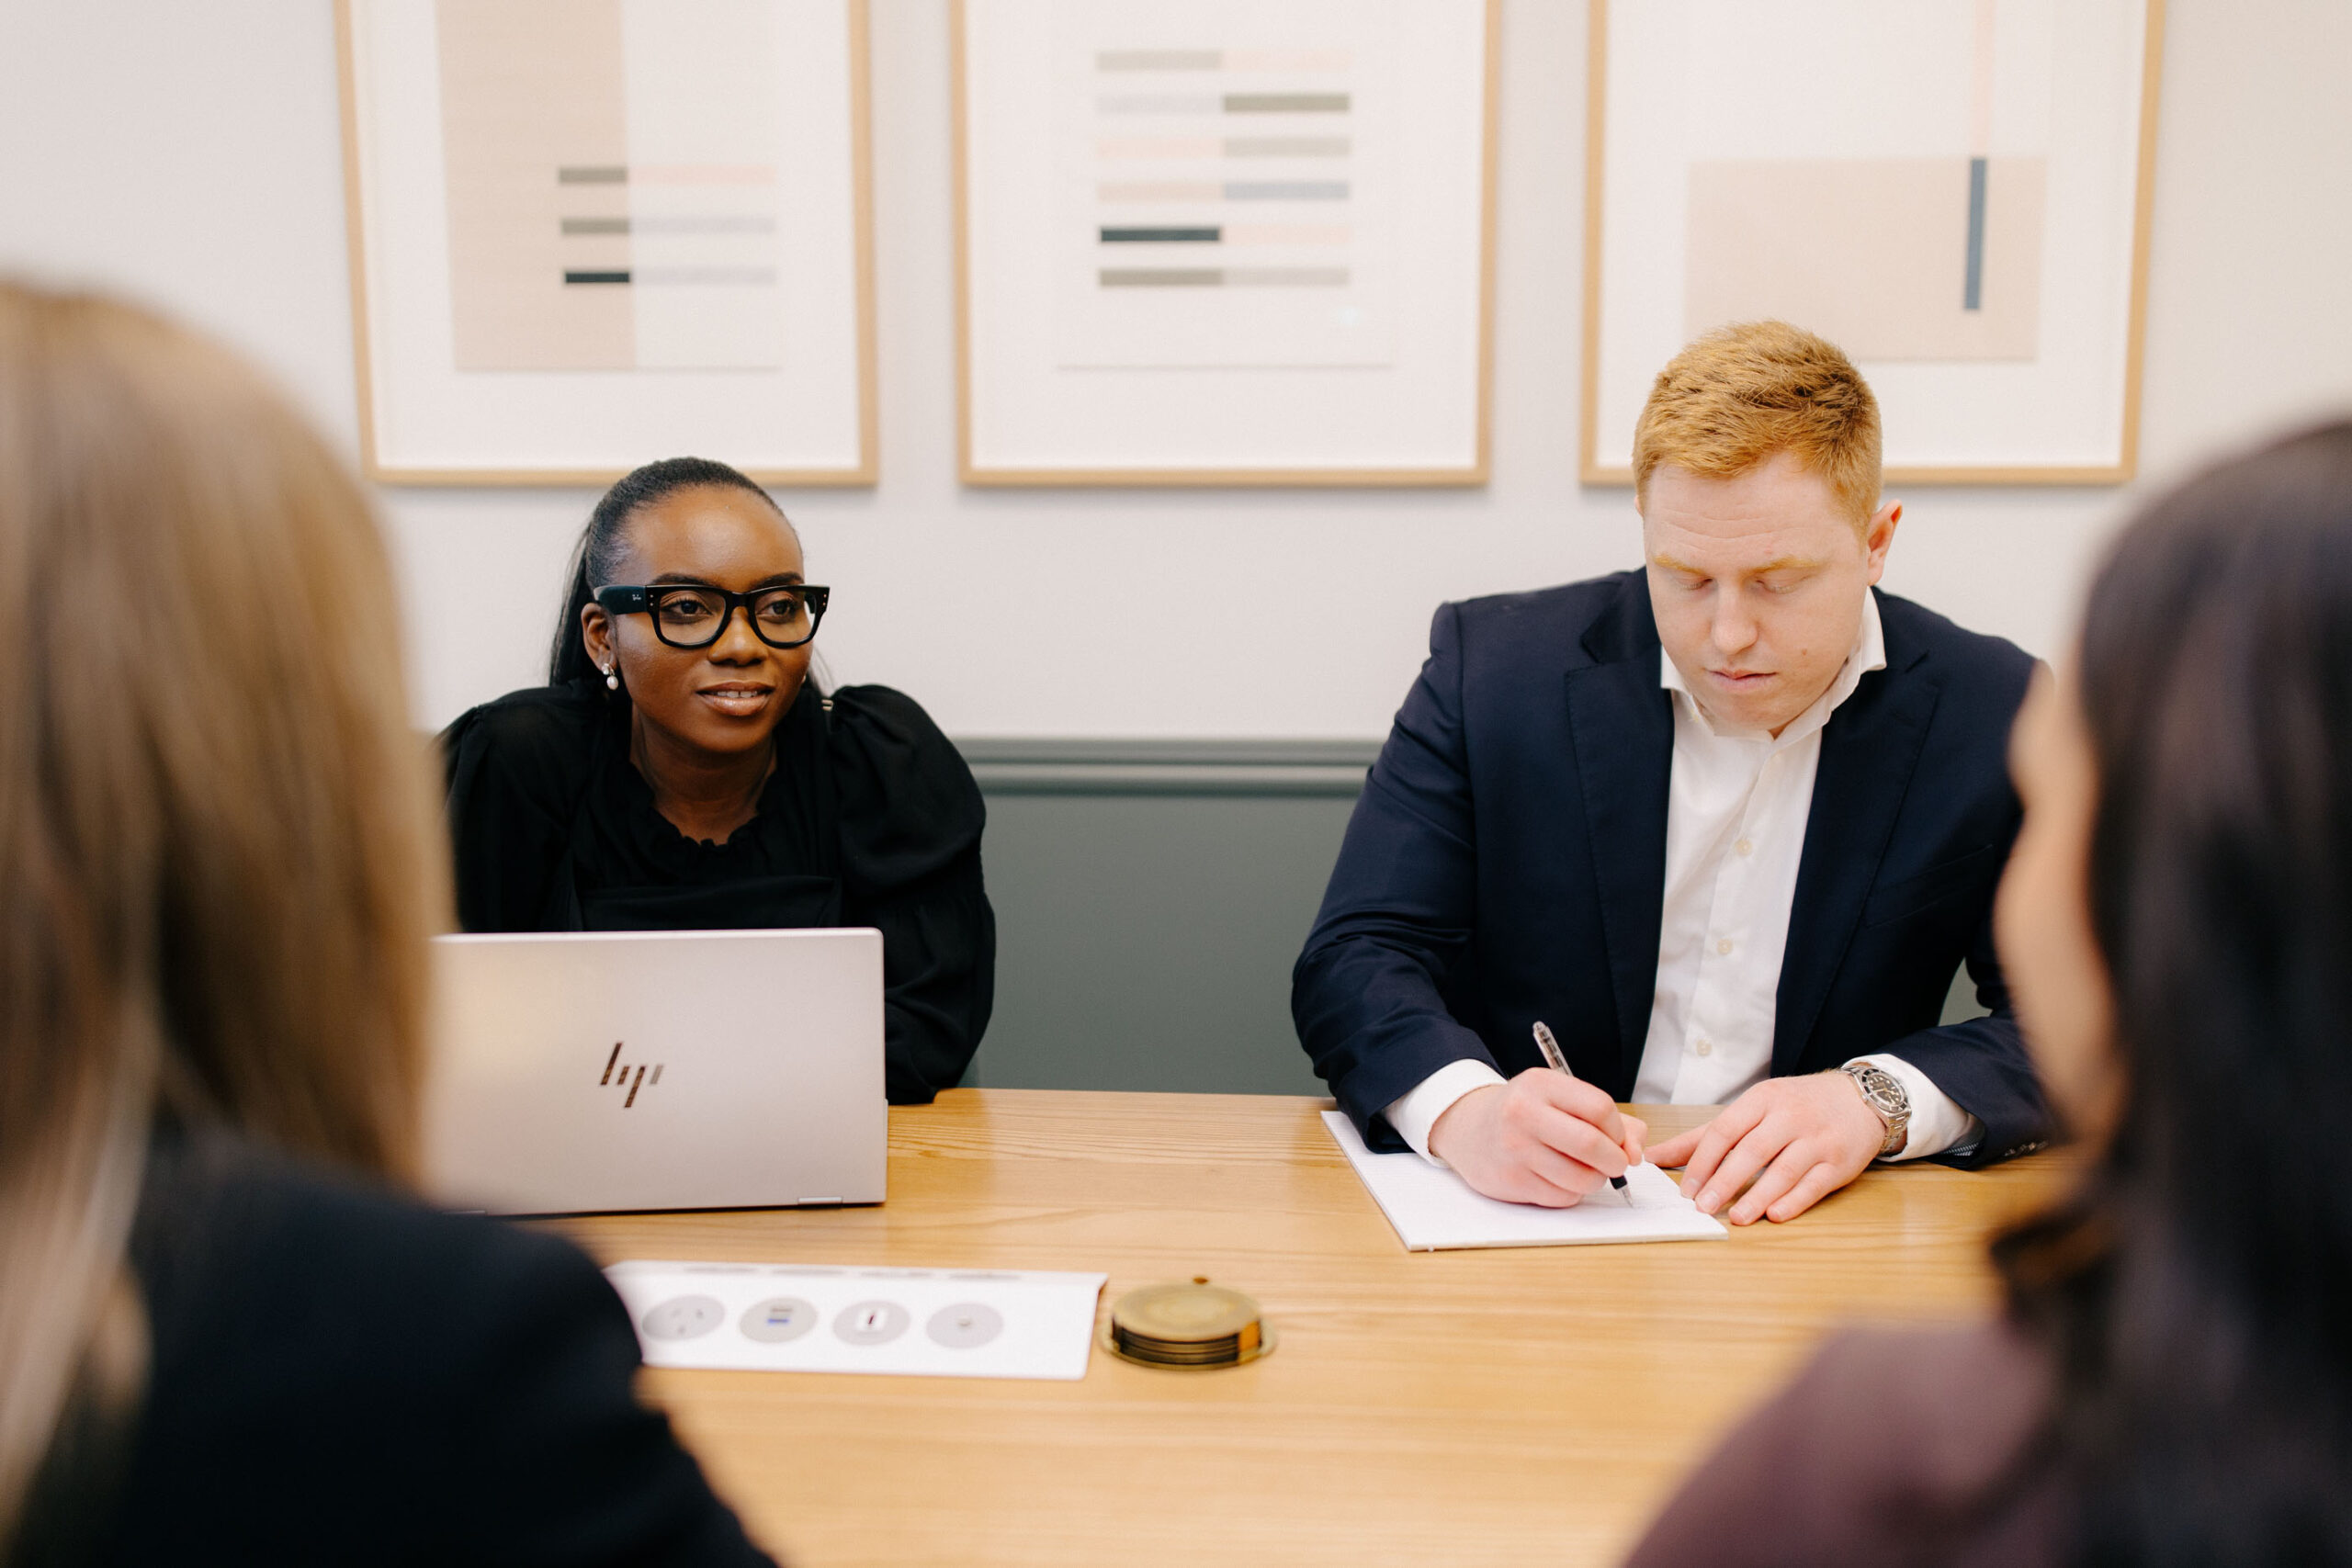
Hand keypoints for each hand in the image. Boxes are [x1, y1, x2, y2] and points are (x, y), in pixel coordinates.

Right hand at [1426, 1069, 1648, 1206]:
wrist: (1469, 1129)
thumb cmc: (1526, 1113)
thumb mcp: (1561, 1098)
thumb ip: (1611, 1120)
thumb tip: (1635, 1153)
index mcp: (1542, 1085)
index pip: (1601, 1109)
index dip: (1619, 1130)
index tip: (1616, 1138)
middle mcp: (1524, 1114)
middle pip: (1592, 1145)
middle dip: (1615, 1160)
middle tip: (1614, 1163)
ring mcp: (1515, 1149)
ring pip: (1581, 1178)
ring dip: (1594, 1180)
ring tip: (1584, 1169)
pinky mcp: (1511, 1181)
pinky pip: (1563, 1197)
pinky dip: (1571, 1192)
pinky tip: (1559, 1177)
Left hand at [1644, 1072, 1884, 1224]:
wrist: (1859, 1099)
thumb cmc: (1796, 1105)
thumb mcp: (1752, 1108)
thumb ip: (1704, 1136)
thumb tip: (1653, 1156)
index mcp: (1762, 1100)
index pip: (1725, 1130)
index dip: (1703, 1161)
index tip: (1687, 1189)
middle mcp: (1790, 1117)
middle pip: (1752, 1151)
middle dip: (1725, 1181)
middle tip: (1703, 1207)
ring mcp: (1817, 1140)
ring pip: (1784, 1170)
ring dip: (1758, 1196)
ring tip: (1737, 1217)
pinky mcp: (1839, 1163)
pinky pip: (1814, 1184)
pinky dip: (1794, 1201)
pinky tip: (1775, 1215)